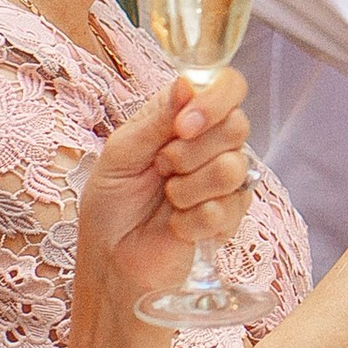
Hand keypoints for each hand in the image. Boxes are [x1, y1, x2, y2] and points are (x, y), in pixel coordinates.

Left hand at [79, 67, 253, 298]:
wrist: (112, 263)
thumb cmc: (110, 207)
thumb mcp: (120, 154)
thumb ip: (157, 119)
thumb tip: (187, 84)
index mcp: (184, 117)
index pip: (226, 86)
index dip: (215, 100)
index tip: (185, 125)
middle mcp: (211, 144)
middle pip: (237, 125)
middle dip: (191, 152)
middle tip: (162, 168)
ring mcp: (226, 180)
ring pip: (234, 168)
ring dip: (189, 188)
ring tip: (168, 200)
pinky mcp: (231, 216)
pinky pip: (228, 207)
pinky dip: (193, 219)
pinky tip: (177, 225)